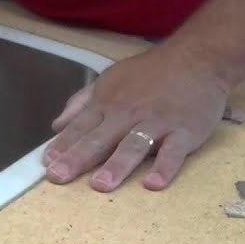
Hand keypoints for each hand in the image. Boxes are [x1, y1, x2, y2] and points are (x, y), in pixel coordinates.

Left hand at [43, 45, 231, 191]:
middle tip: (58, 178)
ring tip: (100, 185)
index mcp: (108, 104)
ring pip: (134, 145)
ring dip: (117, 165)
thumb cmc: (150, 74)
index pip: (80, 128)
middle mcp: (128, 114)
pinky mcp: (185, 130)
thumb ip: (81, 103)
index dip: (62, 146)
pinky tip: (153, 184)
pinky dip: (165, 167)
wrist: (197, 58)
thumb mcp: (109, 80)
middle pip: (100, 138)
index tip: (46, 164)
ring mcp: (157, 122)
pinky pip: (174, 151)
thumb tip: (56, 125)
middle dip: (77, 158)